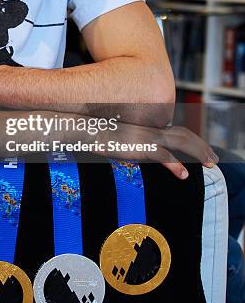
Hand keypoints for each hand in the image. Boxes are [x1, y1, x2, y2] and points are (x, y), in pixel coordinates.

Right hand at [92, 121, 218, 179]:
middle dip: (201, 146)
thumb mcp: (119, 139)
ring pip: (181, 142)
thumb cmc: (100, 134)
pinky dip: (175, 165)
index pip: (175, 131)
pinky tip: (183, 175)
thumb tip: (132, 151)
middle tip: (213, 158)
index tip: (199, 150)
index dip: (191, 140)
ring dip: (198, 152)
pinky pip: (164, 156)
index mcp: (148, 129)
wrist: (90, 128)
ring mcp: (148, 137)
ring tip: (209, 164)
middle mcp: (151, 131)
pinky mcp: (141, 146)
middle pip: (184, 135)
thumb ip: (131, 143)